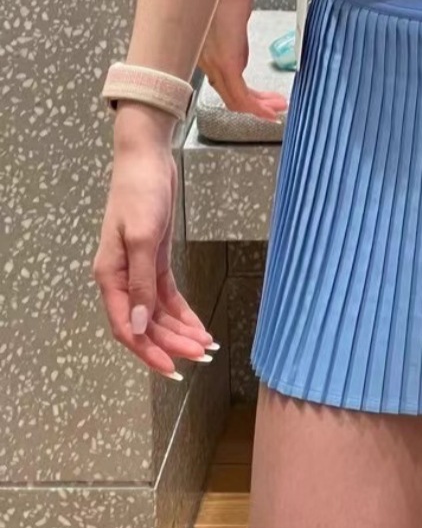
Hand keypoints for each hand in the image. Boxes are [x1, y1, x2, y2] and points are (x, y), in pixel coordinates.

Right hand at [94, 121, 215, 377]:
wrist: (147, 158)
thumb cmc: (141, 193)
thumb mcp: (143, 237)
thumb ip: (142, 283)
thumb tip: (140, 327)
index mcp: (110, 277)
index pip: (127, 327)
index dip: (148, 350)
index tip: (172, 368)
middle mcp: (121, 279)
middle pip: (145, 324)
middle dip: (171, 343)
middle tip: (201, 358)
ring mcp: (138, 269)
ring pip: (158, 313)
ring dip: (179, 330)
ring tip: (205, 347)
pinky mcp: (154, 259)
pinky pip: (167, 295)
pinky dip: (182, 311)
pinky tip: (199, 325)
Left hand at [199, 0, 287, 120]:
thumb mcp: (233, 15)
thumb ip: (235, 32)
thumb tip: (239, 35)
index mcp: (207, 53)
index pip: (223, 83)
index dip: (242, 95)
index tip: (258, 100)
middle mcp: (207, 62)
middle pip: (229, 94)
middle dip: (254, 105)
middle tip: (272, 109)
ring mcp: (214, 64)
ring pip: (234, 98)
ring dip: (258, 107)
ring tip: (277, 109)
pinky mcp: (225, 63)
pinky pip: (240, 94)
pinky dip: (256, 106)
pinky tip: (269, 110)